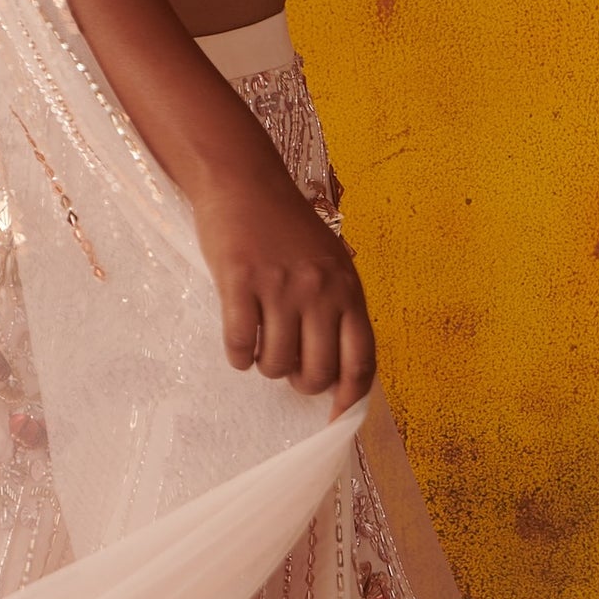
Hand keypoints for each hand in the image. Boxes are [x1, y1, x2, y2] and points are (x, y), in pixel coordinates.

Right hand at [192, 165, 375, 412]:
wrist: (243, 180)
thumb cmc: (285, 225)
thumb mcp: (329, 262)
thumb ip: (339, 308)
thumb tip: (340, 370)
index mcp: (348, 289)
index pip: (361, 361)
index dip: (349, 399)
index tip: (334, 418)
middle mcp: (320, 291)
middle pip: (317, 372)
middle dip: (300, 382)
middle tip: (287, 367)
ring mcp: (280, 287)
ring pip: (275, 364)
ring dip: (265, 366)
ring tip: (261, 345)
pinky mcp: (240, 282)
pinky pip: (240, 344)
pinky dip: (238, 355)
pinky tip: (238, 343)